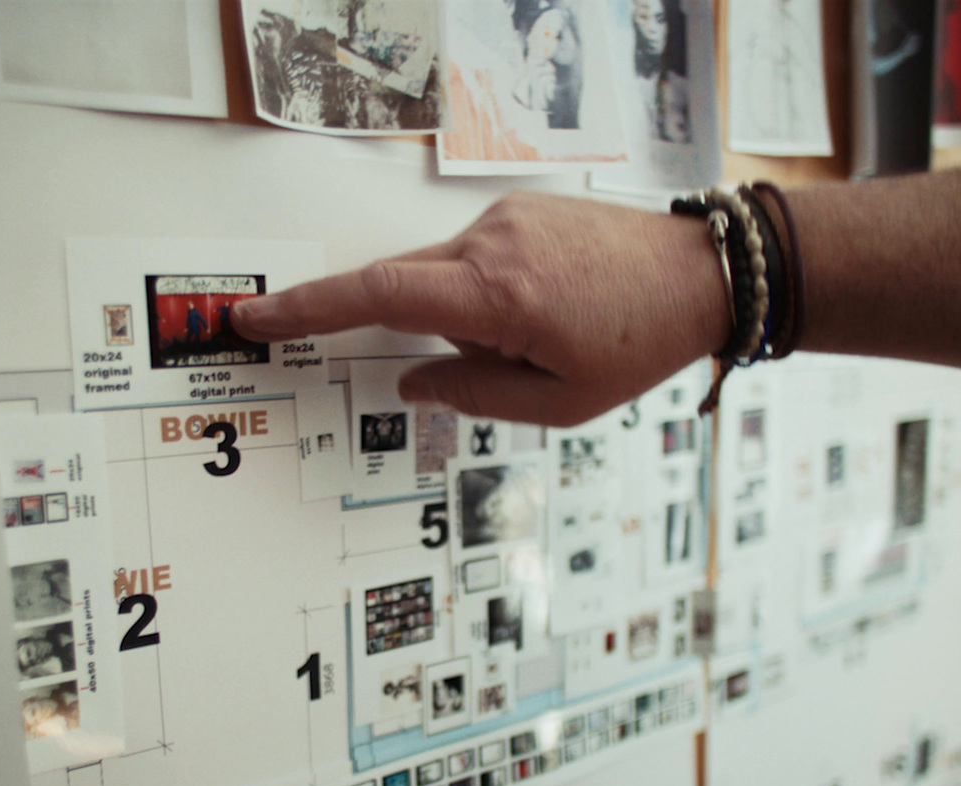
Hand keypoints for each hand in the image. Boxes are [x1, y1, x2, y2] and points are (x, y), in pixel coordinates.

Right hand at [231, 192, 728, 425]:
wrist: (702, 274)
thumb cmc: (641, 340)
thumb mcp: (557, 402)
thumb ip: (471, 394)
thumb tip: (412, 383)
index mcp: (497, 294)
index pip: (377, 295)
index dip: (308, 308)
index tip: (258, 316)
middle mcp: (492, 242)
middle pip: (399, 282)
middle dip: (397, 325)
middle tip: (458, 353)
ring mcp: (505, 218)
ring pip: (439, 274)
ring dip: (458, 316)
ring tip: (543, 337)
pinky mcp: (519, 210)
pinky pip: (470, 257)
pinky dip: (478, 293)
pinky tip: (541, 312)